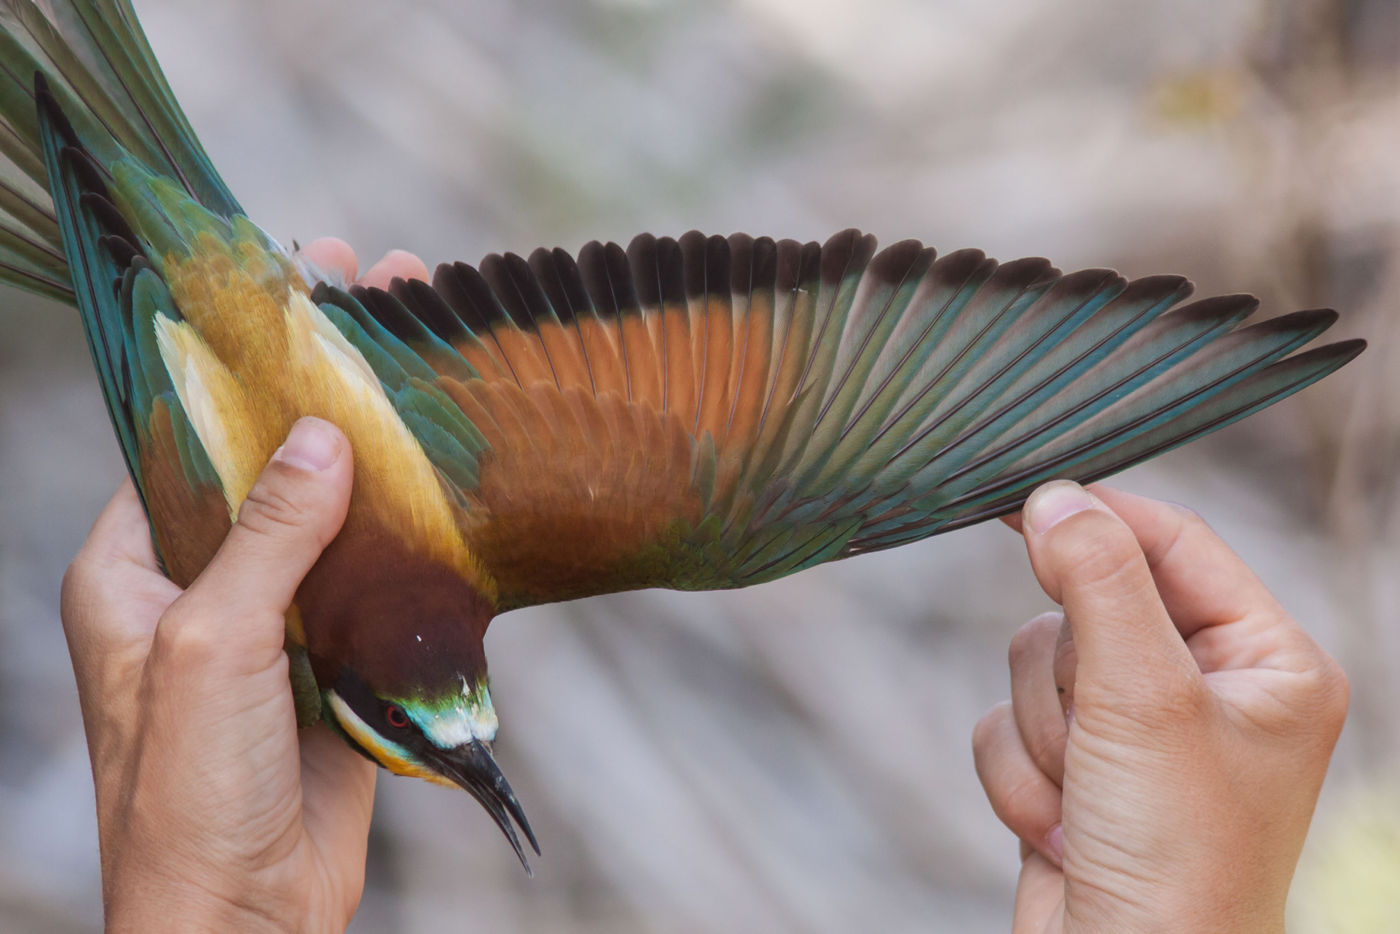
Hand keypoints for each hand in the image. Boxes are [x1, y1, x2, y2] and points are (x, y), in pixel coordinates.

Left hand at [60, 243, 423, 932]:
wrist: (247, 920)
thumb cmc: (188, 794)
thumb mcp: (211, 647)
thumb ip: (265, 538)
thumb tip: (321, 435)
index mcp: (131, 565)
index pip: (186, 431)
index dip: (244, 358)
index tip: (297, 284)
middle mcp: (200, 578)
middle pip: (269, 457)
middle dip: (325, 379)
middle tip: (379, 287)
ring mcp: (275, 614)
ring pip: (331, 508)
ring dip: (378, 443)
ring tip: (428, 351)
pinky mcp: (337, 652)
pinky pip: (375, 569)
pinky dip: (410, 521)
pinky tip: (452, 467)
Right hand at [972, 481, 1347, 932]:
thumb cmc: (1175, 856)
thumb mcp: (1145, 699)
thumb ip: (1100, 584)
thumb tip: (1052, 496)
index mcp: (1266, 661)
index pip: (1176, 544)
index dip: (1100, 520)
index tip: (1023, 502)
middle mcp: (1206, 689)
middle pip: (1090, 604)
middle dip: (1070, 676)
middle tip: (1098, 733)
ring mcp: (1137, 732)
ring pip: (1036, 664)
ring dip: (1042, 733)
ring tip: (1084, 798)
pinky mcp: (1078, 768)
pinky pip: (1007, 721)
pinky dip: (1017, 774)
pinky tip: (1061, 830)